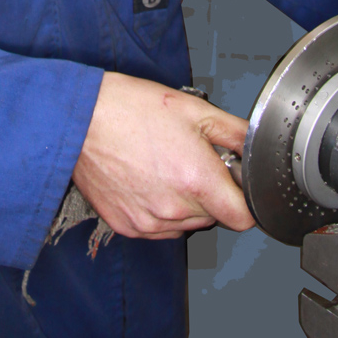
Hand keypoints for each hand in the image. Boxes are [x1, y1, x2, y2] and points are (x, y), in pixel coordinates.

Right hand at [72, 72, 252, 238]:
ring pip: (187, 225)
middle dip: (213, 194)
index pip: (243, 218)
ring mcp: (148, 222)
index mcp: (197, 180)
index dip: (246, 201)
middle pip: (215, 218)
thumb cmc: (131, 110)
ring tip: (167, 168)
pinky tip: (149, 180)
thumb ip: (236, 133)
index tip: (237, 186)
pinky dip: (161, 210)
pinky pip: (159, 228)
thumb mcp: (195, 110)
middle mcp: (174, 209)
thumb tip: (257, 146)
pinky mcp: (127, 226)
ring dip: (187, 204)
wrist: (80, 119)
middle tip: (194, 162)